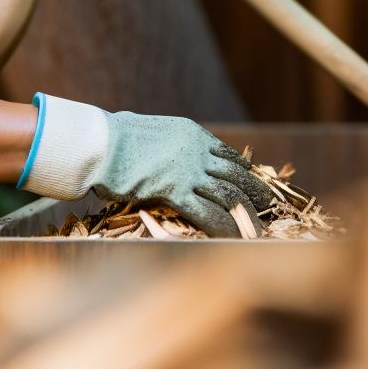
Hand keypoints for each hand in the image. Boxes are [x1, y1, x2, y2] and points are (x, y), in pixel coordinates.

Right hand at [92, 112, 274, 236]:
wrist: (101, 143)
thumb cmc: (116, 137)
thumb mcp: (152, 132)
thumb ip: (169, 145)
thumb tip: (169, 154)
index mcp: (193, 135)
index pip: (227, 155)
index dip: (243, 171)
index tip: (253, 182)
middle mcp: (197, 151)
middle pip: (235, 174)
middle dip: (253, 190)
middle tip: (267, 203)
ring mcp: (188, 171)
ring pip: (228, 194)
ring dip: (245, 212)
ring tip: (258, 225)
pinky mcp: (175, 191)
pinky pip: (206, 212)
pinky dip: (223, 226)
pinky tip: (233, 236)